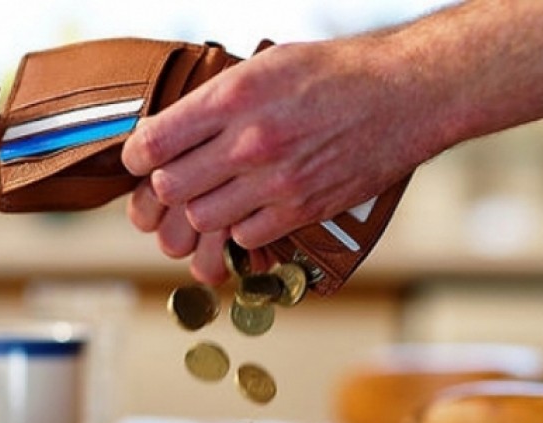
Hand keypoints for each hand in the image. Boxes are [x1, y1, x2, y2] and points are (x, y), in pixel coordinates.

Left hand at [122, 32, 456, 281]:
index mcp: (234, 95)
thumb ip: (218, 97)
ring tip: (214, 197)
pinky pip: (246, 238)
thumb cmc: (337, 73)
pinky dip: (240, 230)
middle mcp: (251, 140)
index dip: (137, 157)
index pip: (152, 142)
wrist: (405, 94)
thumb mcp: (268, 64)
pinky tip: (250, 209)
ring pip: (202, 219)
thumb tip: (174, 127)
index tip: (143, 159)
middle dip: (164, 188)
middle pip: (170, 188)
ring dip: (200, 212)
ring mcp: (278, 180)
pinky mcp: (304, 209)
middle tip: (175, 182)